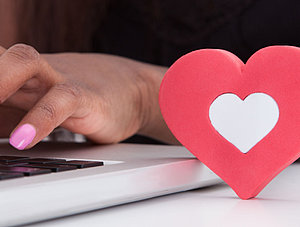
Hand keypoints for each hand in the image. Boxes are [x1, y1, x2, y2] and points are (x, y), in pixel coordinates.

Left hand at [0, 44, 177, 149]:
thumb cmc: (79, 99)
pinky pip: (60, 101)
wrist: (128, 90)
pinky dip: (40, 119)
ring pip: (21, 64)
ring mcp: (59, 79)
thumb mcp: (35, 106)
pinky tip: (25, 139)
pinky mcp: (85, 96)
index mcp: (16, 74)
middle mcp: (32, 72)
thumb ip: (7, 115)